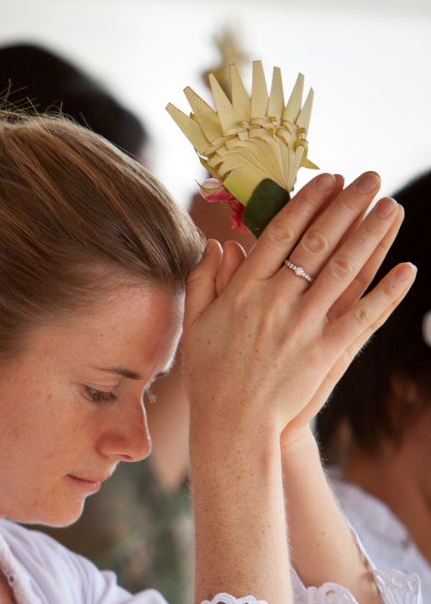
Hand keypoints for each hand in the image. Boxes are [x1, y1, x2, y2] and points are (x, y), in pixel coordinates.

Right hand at [183, 171, 414, 443]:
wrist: (232, 424)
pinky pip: (362, 317)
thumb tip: (216, 243)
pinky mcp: (324, 353)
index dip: (308, 202)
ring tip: (392, 207)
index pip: (281, 233)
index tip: (329, 179)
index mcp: (244, 289)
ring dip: (372, 236)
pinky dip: (386, 294)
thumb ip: (203, 280)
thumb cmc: (210, 376)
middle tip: (371, 178)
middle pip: (318, 242)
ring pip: (343, 270)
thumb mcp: (195, 324)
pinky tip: (408, 271)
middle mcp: (276, 300)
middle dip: (347, 206)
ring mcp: (303, 326)